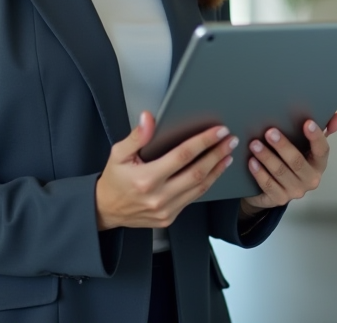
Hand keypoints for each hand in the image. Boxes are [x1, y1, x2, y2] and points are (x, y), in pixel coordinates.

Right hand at [95, 112, 238, 230]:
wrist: (106, 210)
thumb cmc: (114, 180)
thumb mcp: (118, 154)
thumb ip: (136, 136)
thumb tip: (149, 118)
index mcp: (146, 178)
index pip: (183, 155)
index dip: (203, 141)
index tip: (218, 131)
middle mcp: (158, 196)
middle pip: (197, 172)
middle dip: (217, 154)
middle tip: (230, 140)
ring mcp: (166, 210)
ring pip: (200, 188)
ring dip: (217, 169)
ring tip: (227, 154)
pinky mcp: (170, 217)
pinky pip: (193, 198)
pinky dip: (207, 183)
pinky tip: (214, 171)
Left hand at [240, 112, 336, 216]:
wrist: (274, 187)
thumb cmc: (293, 159)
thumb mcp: (307, 145)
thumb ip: (324, 129)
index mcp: (319, 163)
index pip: (322, 150)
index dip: (316, 136)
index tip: (307, 122)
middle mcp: (311, 179)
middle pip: (297, 162)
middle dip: (283, 146)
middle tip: (269, 132)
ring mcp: (295, 191)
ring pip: (280, 173)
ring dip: (267, 157)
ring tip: (255, 144)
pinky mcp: (279, 199)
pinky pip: (268, 186)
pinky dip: (259, 173)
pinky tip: (252, 162)